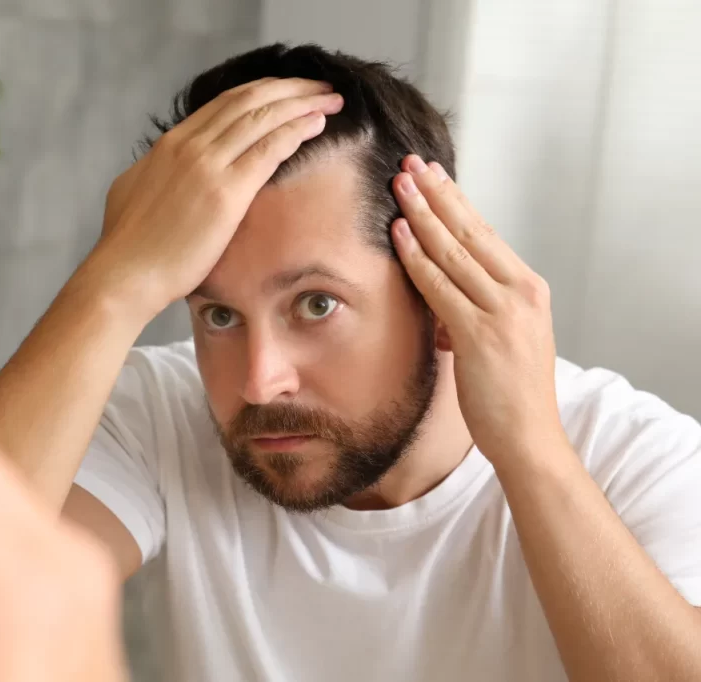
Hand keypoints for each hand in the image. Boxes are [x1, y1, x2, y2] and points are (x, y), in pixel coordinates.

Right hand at [90, 77, 343, 316]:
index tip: (287, 93)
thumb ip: (158, 172)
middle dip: (289, 89)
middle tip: (319, 88)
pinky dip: (297, 129)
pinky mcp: (225, 192)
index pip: (224, 104)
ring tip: (330, 100)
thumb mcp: (136, 192)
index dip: (262, 93)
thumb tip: (164, 168)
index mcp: (170, 145)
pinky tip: (318, 124)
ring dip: (302, 103)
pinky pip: (269, 148)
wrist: (124, 274)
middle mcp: (189, 145)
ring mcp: (206, 165)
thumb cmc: (129, 247)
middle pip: (248, 100)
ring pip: (263, 116)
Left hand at [390, 155, 565, 464]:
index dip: (456, 201)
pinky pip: (441, 287)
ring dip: (423, 214)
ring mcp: (504, 312)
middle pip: (471, 231)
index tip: (432, 175)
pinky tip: (400, 233)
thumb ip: (471, 310)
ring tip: (400, 185)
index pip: (486, 234)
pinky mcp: (482, 334)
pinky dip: (418, 257)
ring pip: (454, 251)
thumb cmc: (510, 393)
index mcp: (528, 289)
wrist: (530, 438)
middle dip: (437, 194)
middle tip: (410, 164)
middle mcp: (521, 292)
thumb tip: (439, 297)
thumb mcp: (499, 339)